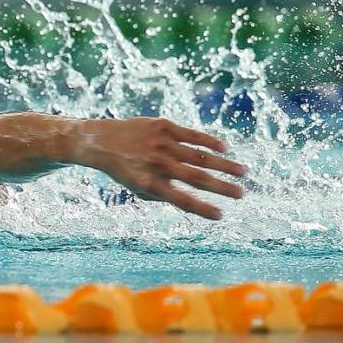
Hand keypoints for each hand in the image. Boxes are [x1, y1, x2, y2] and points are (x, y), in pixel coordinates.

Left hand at [70, 117, 246, 219]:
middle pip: (197, 178)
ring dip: (224, 165)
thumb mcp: (138, 188)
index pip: (183, 200)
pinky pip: (192, 135)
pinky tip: (225, 150)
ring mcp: (161, 143)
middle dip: (222, 187)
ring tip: (243, 172)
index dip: (203, 209)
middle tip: (242, 194)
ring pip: (200, 156)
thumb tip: (194, 202)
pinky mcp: (163, 126)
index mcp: (150, 184)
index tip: (221, 216)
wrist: (99, 141)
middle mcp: (157, 164)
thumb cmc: (124, 169)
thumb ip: (164, 194)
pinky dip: (210, 142)